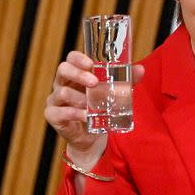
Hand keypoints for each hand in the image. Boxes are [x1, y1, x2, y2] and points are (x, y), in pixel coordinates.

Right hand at [44, 51, 144, 165]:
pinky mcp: (53, 115)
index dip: (78, 58)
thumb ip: (126, 81)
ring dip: (79, 98)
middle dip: (78, 74)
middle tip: (95, 82)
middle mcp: (62, 84)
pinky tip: (86, 116)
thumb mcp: (113, 93)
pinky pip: (59, 112)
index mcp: (75, 74)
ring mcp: (55, 99)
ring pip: (62, 92)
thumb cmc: (99, 108)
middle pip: (63, 70)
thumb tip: (140, 69)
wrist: (91, 135)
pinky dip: (74, 114)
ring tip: (93, 104)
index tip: (91, 63)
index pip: (71, 59)